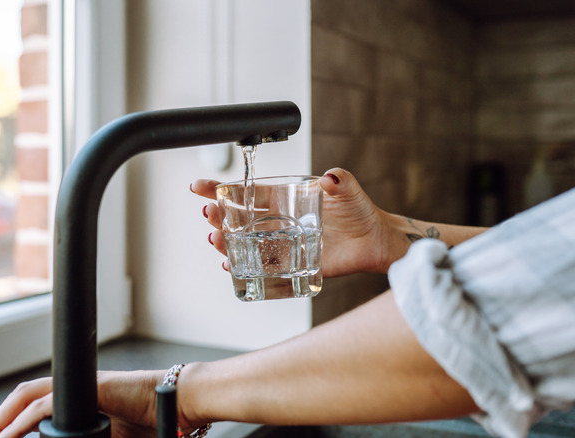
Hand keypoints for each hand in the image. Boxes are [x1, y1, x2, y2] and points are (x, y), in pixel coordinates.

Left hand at [0, 371, 201, 437]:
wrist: (176, 404)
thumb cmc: (150, 422)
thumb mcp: (107, 437)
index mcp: (78, 400)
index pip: (35, 405)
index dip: (11, 421)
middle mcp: (76, 389)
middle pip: (24, 397)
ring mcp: (81, 387)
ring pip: (28, 398)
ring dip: (3, 421)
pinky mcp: (89, 390)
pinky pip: (46, 406)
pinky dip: (23, 423)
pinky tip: (8, 437)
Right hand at [191, 168, 394, 275]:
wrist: (374, 240)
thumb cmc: (359, 211)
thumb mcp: (348, 189)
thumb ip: (339, 180)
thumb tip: (330, 177)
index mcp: (284, 199)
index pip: (248, 193)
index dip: (222, 189)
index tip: (200, 187)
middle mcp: (278, 221)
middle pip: (239, 219)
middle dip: (219, 215)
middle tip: (208, 213)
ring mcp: (282, 243)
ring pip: (245, 243)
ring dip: (226, 241)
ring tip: (215, 239)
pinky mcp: (292, 264)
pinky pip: (262, 267)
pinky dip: (245, 267)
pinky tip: (231, 264)